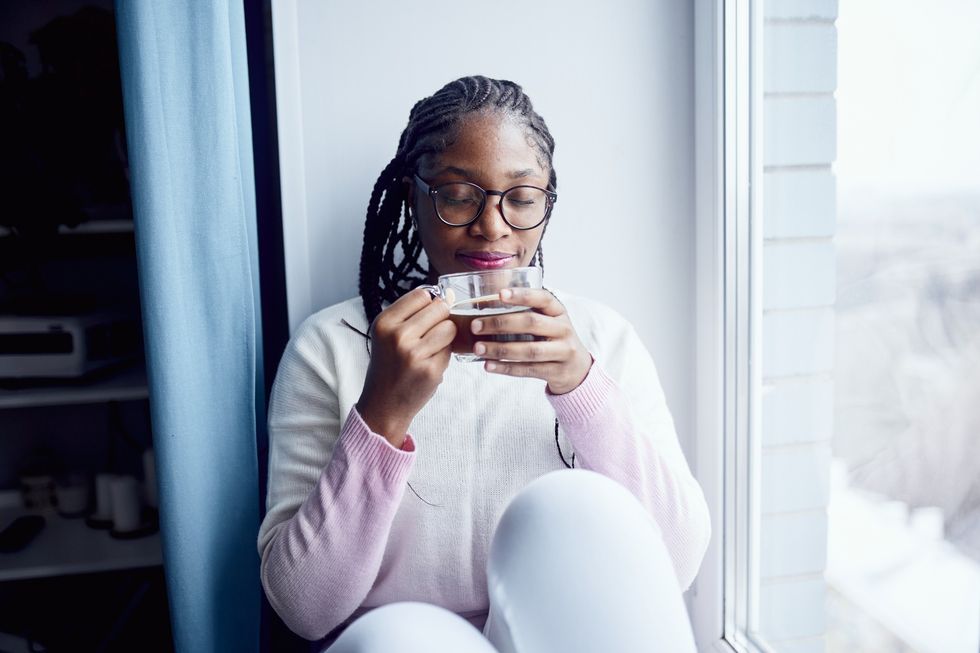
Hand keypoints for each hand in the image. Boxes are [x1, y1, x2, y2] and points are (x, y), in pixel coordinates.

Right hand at [356, 287, 455, 446]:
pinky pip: (450, 350)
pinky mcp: (430, 370)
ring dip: (445, 337)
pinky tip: (428, 365)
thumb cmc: (389, 365)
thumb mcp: (387, 334)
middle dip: (440, 319)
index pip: (421, 295)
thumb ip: (412, 313)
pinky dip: (444, 356)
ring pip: (449, 328)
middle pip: (439, 308)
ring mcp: (414, 354)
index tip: (423, 318)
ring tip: (429, 350)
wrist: (383, 404)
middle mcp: (397, 336)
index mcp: (384, 322)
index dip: (429, 304)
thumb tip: (448, 295)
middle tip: (428, 336)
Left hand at [471, 288, 592, 394]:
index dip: (522, 295)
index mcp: (559, 312)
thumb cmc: (553, 339)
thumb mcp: (548, 322)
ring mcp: (563, 352)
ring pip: (529, 350)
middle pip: (531, 323)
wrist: (577, 369)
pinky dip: (506, 368)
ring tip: (478, 348)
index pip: (543, 298)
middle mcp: (563, 329)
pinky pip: (528, 370)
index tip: (500, 293)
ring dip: (500, 349)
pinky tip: (488, 365)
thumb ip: (525, 314)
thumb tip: (484, 309)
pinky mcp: (557, 372)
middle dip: (500, 323)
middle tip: (476, 325)